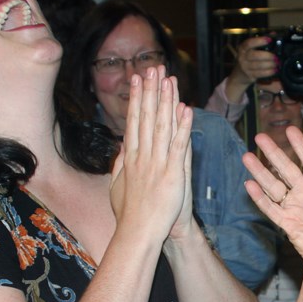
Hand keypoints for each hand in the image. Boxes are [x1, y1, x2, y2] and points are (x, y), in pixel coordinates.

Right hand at [110, 66, 193, 244]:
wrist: (138, 233)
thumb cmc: (129, 215)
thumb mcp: (117, 187)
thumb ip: (119, 166)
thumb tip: (121, 148)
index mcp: (130, 157)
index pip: (134, 121)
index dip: (137, 98)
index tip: (139, 79)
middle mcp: (142, 155)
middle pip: (146, 117)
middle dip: (151, 91)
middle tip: (153, 68)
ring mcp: (157, 163)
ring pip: (162, 125)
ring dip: (166, 101)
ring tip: (169, 79)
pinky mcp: (172, 173)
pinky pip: (179, 145)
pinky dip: (182, 127)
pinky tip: (185, 109)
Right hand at [224, 36, 277, 101]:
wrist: (239, 75)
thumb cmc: (248, 59)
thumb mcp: (251, 49)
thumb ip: (261, 42)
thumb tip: (273, 34)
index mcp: (243, 48)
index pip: (249, 43)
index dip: (259, 41)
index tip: (269, 39)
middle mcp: (242, 57)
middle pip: (254, 55)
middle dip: (267, 55)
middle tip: (276, 57)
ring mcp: (245, 67)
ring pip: (258, 65)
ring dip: (270, 64)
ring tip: (277, 63)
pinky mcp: (249, 75)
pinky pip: (260, 74)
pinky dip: (269, 72)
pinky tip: (275, 70)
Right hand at [243, 126, 302, 277]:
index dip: (300, 145)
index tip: (290, 129)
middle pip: (286, 168)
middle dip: (274, 152)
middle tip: (261, 136)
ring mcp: (295, 208)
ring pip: (274, 185)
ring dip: (260, 171)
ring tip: (247, 156)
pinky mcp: (287, 223)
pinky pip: (270, 208)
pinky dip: (260, 197)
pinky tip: (249, 184)